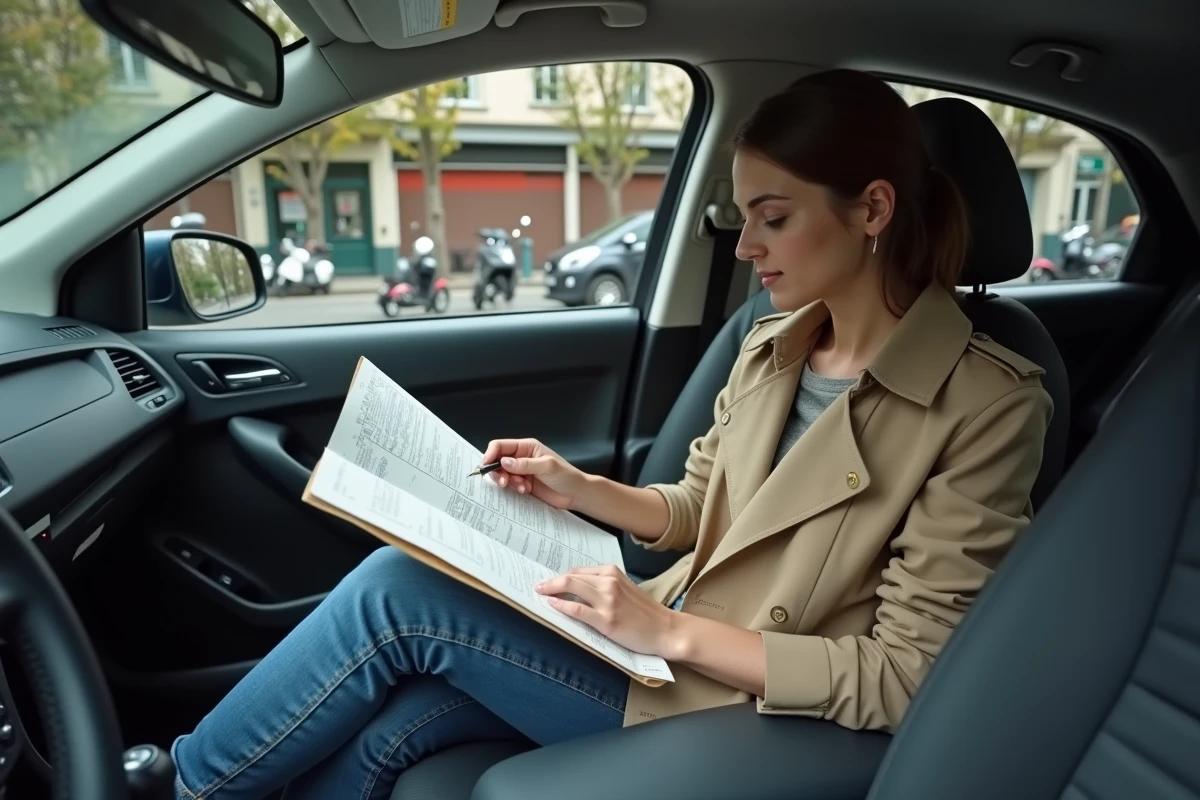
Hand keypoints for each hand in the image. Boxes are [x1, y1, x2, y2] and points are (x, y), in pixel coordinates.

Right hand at [481, 438, 587, 508]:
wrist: (576, 494)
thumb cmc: (567, 476)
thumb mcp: (547, 467)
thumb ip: (525, 464)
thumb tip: (504, 462)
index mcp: (527, 447)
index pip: (501, 446)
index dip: (490, 454)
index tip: (486, 466)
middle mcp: (522, 457)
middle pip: (497, 461)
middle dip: (498, 472)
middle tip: (504, 482)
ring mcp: (522, 471)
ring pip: (502, 474)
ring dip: (507, 482)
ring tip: (521, 487)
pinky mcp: (523, 484)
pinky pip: (509, 485)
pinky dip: (512, 488)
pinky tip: (524, 490)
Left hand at [535, 565, 677, 656]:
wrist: (665, 630)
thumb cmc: (644, 612)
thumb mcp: (624, 589)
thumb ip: (602, 585)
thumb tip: (573, 589)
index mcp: (612, 572)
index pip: (578, 571)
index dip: (560, 576)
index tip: (548, 581)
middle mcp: (609, 582)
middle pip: (571, 577)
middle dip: (550, 582)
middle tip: (537, 586)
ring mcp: (607, 601)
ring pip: (571, 588)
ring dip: (551, 590)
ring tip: (540, 594)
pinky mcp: (606, 620)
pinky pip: (576, 609)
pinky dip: (561, 606)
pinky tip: (552, 606)